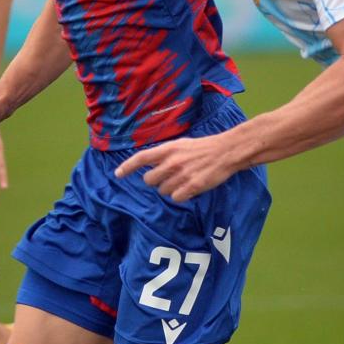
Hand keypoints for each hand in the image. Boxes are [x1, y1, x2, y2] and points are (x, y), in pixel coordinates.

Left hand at [114, 131, 246, 202]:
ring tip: (183, 180)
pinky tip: (190, 188)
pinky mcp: (192, 186)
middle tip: (168, 178)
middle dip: (155, 182)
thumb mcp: (181, 145)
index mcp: (168, 149)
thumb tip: (150, 165)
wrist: (226, 151)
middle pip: (149, 181)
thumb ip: (164, 154)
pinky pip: (176, 198)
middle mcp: (172, 162)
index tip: (118, 174)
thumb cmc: (203, 148)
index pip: (141, 158)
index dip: (127, 167)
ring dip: (170, 189)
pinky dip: (181, 196)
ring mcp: (181, 175)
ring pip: (163, 191)